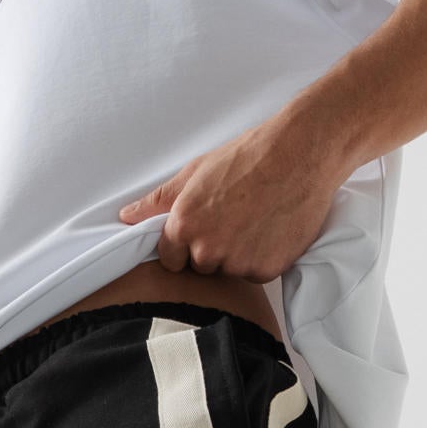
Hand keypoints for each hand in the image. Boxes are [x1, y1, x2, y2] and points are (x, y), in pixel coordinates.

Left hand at [118, 113, 344, 281]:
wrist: (300, 153)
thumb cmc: (248, 157)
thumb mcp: (196, 171)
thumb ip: (159, 201)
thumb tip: (126, 217)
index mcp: (185, 225)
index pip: (170, 259)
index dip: (184, 244)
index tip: (203, 227)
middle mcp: (208, 250)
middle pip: (200, 267)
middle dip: (212, 249)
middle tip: (234, 216)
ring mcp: (238, 263)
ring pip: (229, 272)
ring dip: (238, 255)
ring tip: (254, 219)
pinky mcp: (266, 270)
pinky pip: (256, 274)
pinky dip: (262, 258)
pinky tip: (271, 229)